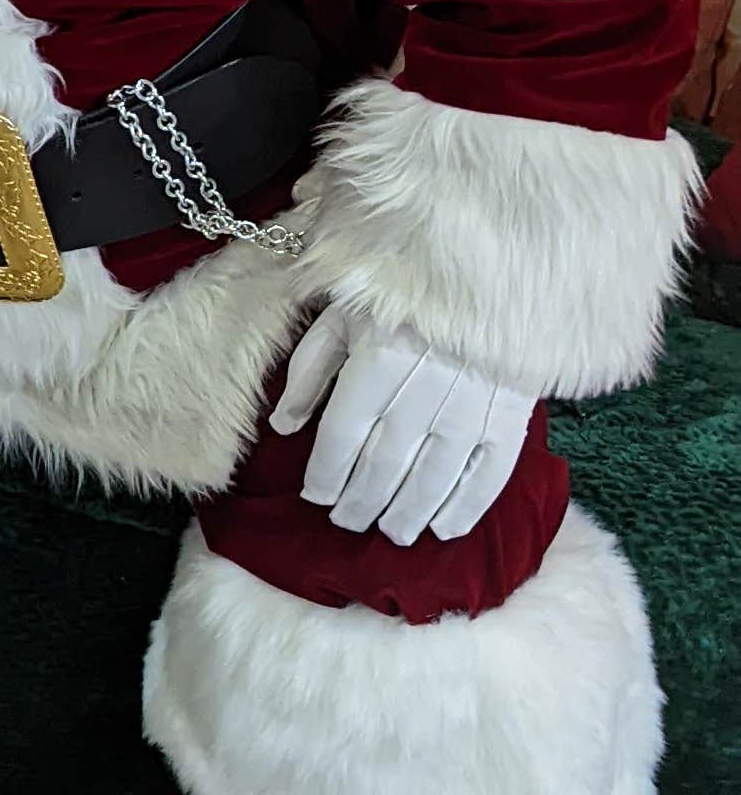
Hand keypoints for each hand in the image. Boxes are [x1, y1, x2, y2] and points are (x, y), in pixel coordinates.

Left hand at [268, 297, 535, 543]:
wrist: (495, 261)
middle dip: (361, 503)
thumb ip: (313, 371)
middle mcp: (425, 388)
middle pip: (384, 466)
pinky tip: (444, 528)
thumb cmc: (404, 285)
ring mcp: (472, 405)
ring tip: (391, 533)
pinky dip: (465, 507)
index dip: (325, 476)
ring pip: (432, 479)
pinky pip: (489, 474)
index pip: (342, 438)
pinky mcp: (511, 413)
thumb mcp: (346, 314)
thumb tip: (283, 426)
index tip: (316, 496)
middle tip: (348, 522)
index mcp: (378, 360)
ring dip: (407, 514)